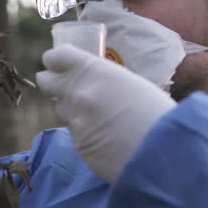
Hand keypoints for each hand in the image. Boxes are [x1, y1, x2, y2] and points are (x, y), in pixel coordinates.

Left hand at [36, 44, 176, 182]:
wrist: (161, 150)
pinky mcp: (78, 145)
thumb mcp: (130, 82)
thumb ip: (104, 80)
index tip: (56, 63)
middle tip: (61, 86)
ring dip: (70, 109)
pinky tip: (106, 137)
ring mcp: (74, 120)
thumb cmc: (156, 111)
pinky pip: (76, 134)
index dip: (54, 60)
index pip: (56, 56)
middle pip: (46, 81)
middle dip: (51, 83)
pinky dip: (86, 133)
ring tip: (94, 114)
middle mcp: (77, 93)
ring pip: (61, 109)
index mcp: (93, 71)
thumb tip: (96, 85)